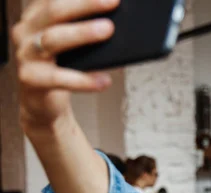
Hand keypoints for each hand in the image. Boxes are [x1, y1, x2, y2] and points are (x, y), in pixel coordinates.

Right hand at [12, 0, 119, 133]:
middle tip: (112, 2)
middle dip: (85, 4)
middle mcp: (28, 29)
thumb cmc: (63, 67)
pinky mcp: (30, 78)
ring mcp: (26, 53)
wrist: (43, 102)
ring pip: (53, 38)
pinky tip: (104, 80)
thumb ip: (88, 27)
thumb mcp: (75, 43)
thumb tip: (120, 22)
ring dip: (82, 33)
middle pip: (55, 10)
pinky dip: (83, 79)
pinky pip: (58, 78)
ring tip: (108, 30)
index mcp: (38, 15)